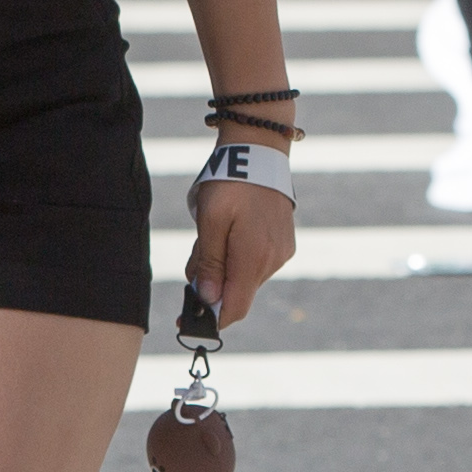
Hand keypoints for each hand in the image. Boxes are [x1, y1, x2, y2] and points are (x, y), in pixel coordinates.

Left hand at [184, 173, 295, 329]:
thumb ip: (210, 262)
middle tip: (197, 252)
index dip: (211, 319)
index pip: (235, 308)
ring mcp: (281, 253)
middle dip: (212, 284)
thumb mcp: (210, 221)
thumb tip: (208, 298)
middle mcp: (273, 260)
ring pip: (245, 278)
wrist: (259, 152)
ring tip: (214, 233)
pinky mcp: (284, 244)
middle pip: (237, 293)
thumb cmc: (229, 184)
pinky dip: (238, 257)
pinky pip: (256, 263)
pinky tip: (230, 231)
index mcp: (254, 258)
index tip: (187, 318)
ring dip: (224, 267)